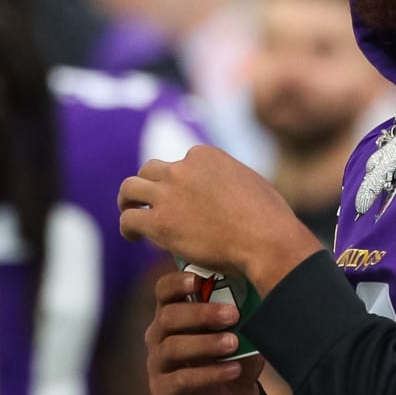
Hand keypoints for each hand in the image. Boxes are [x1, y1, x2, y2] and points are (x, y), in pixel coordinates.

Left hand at [118, 146, 319, 293]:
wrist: (266, 239)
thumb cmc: (268, 218)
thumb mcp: (250, 182)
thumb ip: (230, 180)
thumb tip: (229, 192)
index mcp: (205, 155)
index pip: (182, 162)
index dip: (179, 180)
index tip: (183, 197)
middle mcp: (182, 168)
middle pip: (151, 170)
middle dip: (150, 185)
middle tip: (150, 201)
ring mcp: (168, 194)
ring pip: (130, 188)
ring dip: (128, 200)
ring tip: (130, 212)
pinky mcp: (159, 222)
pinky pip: (129, 219)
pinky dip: (127, 227)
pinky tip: (132, 236)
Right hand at [145, 270, 264, 394]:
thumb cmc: (234, 359)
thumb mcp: (241, 333)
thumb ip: (241, 314)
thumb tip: (256, 292)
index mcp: (173, 314)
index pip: (163, 291)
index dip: (176, 283)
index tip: (197, 280)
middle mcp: (158, 336)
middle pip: (167, 316)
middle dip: (200, 313)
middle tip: (232, 314)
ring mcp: (157, 365)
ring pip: (171, 347)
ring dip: (205, 343)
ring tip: (233, 343)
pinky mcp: (163, 392)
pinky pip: (180, 380)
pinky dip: (209, 373)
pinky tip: (232, 369)